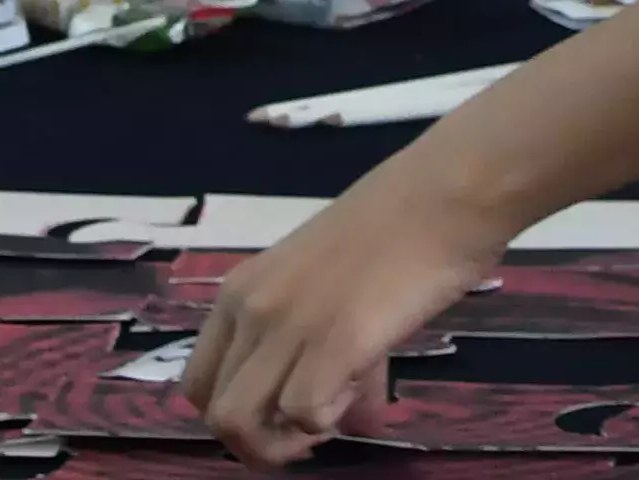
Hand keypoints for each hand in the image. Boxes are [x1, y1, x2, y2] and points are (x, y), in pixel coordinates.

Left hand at [191, 170, 501, 464]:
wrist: (441, 197)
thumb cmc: (394, 234)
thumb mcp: (330, 288)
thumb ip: (324, 352)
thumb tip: (353, 422)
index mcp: (239, 291)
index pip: (197, 385)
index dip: (239, 416)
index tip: (284, 415)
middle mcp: (249, 307)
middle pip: (214, 414)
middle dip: (260, 442)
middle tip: (309, 431)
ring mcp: (288, 323)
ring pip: (238, 423)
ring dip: (285, 441)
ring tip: (329, 417)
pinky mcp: (335, 339)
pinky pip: (302, 413)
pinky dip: (327, 420)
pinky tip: (357, 389)